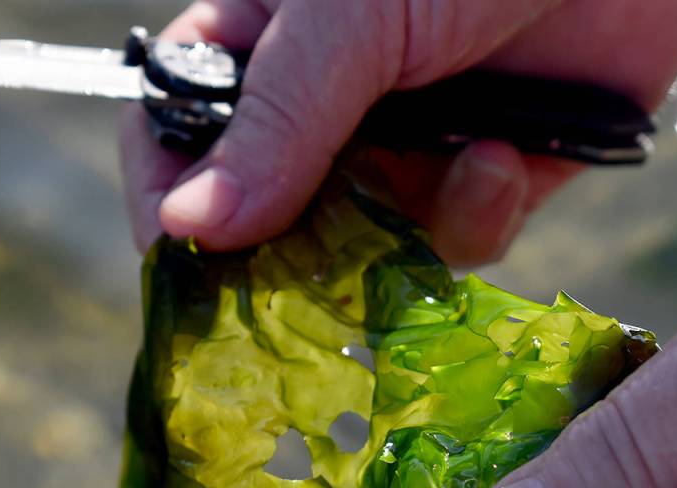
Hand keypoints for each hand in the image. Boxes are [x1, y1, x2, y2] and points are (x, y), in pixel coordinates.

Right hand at [121, 0, 676, 263]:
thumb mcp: (349, 19)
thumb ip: (276, 124)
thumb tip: (185, 227)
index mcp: (264, 52)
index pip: (178, 138)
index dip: (171, 204)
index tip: (180, 262)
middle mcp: (324, 114)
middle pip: (271, 220)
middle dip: (302, 255)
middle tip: (328, 272)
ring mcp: (401, 150)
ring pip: (365, 250)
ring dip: (412, 230)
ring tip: (473, 158)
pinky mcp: (479, 178)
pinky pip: (454, 241)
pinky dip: (481, 212)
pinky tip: (505, 156)